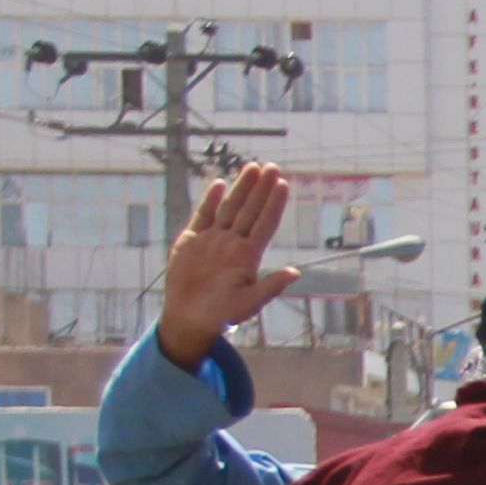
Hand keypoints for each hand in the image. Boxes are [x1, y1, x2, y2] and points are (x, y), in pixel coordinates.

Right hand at [158, 160, 299, 364]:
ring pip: (230, 208)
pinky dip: (210, 200)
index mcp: (248, 256)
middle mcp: (233, 243)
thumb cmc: (222, 315)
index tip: (283, 184)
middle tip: (272, 166)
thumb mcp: (249, 304)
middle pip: (250, 210)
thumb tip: (296, 273)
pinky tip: (220, 183)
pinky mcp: (192, 241)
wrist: (189, 319)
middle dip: (261, 188)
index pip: (265, 223)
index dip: (274, 204)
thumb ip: (270, 287)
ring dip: (241, 188)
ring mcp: (213, 240)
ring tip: (252, 167)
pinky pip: (203, 216)